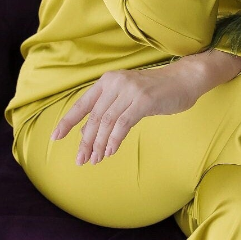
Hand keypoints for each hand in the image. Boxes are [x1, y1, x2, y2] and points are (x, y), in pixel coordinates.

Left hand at [50, 61, 205, 164]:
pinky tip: (110, 151)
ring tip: (95, 159)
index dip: (68, 121)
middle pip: (93, 117)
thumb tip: (87, 133)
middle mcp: (115, 83)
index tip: (55, 137)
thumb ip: (109, 111)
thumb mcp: (128, 97)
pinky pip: (122, 124)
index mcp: (108, 81)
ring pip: (106, 122)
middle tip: (81, 159)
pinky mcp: (143, 100)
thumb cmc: (157, 90)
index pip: (82, 104)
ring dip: (99, 144)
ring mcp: (129, 90)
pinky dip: (114, 140)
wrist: (185, 79)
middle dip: (85, 141)